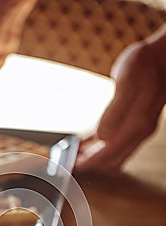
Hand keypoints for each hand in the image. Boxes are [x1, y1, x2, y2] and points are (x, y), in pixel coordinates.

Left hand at [75, 25, 165, 171]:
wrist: (164, 58)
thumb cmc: (145, 65)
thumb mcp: (126, 83)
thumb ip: (115, 112)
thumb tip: (102, 136)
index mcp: (135, 125)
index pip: (108, 155)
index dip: (88, 163)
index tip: (72, 165)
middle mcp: (138, 132)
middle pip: (110, 160)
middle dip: (90, 163)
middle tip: (70, 161)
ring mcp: (139, 130)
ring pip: (114, 154)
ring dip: (95, 156)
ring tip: (77, 152)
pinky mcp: (137, 124)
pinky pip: (117, 143)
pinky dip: (102, 146)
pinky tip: (90, 141)